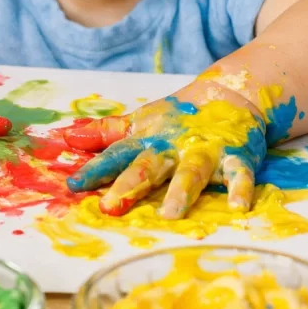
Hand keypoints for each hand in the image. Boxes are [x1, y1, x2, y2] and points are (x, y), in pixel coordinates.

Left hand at [64, 82, 266, 218]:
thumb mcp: (141, 123)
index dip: (96, 169)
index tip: (74, 184)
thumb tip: (67, 138)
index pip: (117, 155)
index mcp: (149, 140)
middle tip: (111, 206)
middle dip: (130, 184)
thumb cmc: (178, 116)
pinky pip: (239, 174)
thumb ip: (106, 133)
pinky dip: (240, 189)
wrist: (231, 94)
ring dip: (181, 191)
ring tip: (170, 214)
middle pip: (149, 166)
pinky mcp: (236, 156)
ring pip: (192, 172)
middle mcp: (173, 146)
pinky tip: (238, 207)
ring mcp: (205, 150)